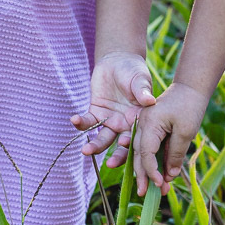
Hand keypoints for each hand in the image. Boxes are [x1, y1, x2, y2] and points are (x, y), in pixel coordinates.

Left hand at [70, 51, 154, 166]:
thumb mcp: (140, 78)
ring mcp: (110, 121)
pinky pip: (88, 122)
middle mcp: (125, 125)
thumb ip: (142, 91)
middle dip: (117, 156)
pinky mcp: (96, 113)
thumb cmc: (133, 70)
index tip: (127, 144)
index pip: (139, 137)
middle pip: (121, 145)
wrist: (117, 61)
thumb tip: (150, 100)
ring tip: (85, 151)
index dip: (134, 144)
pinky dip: (81, 123)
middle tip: (110, 164)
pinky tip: (74, 120)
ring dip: (95, 146)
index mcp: (140, 119)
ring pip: (103, 139)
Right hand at [132, 82, 208, 195]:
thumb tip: (169, 176)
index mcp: (149, 123)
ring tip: (152, 188)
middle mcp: (143, 124)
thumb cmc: (190, 106)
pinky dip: (152, 160)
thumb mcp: (185, 132)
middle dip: (143, 175)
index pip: (145, 153)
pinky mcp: (151, 126)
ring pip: (141, 152)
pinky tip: (157, 173)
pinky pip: (148, 146)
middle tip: (144, 195)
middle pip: (139, 154)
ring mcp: (145, 124)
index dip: (151, 171)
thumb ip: (175, 154)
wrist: (191, 87)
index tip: (160, 185)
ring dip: (147, 170)